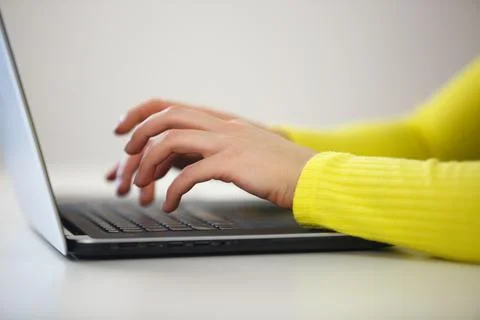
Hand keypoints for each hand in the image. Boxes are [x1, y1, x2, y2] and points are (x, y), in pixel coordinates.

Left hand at [106, 99, 313, 209]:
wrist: (310, 175)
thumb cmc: (278, 168)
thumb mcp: (243, 149)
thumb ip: (215, 147)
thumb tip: (183, 158)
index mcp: (222, 121)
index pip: (172, 105)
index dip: (142, 113)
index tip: (125, 129)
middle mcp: (222, 125)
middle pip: (167, 116)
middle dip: (139, 133)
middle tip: (127, 156)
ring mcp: (227, 141)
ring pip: (173, 140)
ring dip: (150, 163)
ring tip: (142, 185)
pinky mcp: (233, 163)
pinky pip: (190, 174)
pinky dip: (173, 190)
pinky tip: (171, 204)